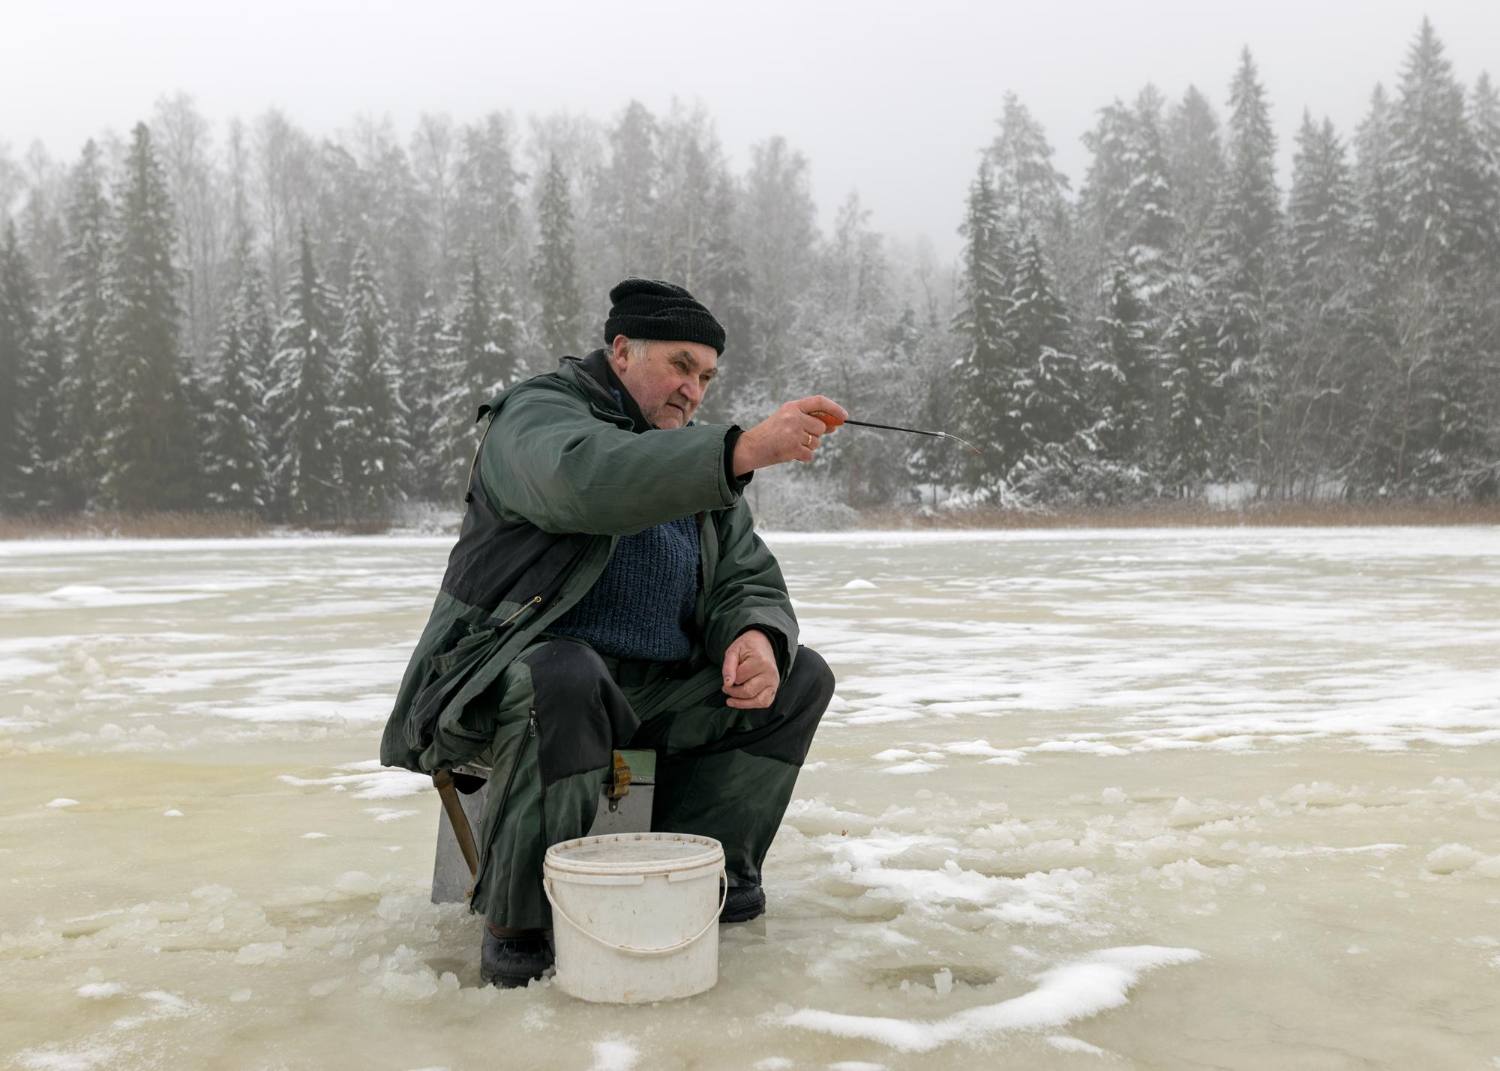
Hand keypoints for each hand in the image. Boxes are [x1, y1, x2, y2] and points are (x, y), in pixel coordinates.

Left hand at [721, 629, 778, 709]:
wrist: (762, 643)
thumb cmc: (747, 647)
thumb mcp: (733, 651)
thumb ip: (728, 666)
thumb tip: (727, 683)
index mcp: (761, 661)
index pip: (739, 678)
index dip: (729, 679)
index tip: (727, 675)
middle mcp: (770, 673)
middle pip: (747, 691)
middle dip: (732, 692)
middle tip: (726, 688)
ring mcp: (774, 683)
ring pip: (757, 701)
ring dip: (741, 702)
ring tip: (731, 699)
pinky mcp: (774, 689)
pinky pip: (764, 703)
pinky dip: (752, 704)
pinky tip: (742, 701)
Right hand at [732, 395, 849, 475]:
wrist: (751, 447)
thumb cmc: (771, 433)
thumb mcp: (788, 419)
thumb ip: (809, 419)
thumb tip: (834, 425)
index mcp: (792, 406)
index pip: (819, 402)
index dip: (834, 408)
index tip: (844, 417)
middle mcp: (794, 417)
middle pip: (821, 427)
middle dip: (815, 434)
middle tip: (799, 437)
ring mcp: (793, 433)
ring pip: (816, 442)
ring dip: (808, 447)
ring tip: (791, 444)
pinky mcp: (792, 449)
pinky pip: (810, 455)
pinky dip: (803, 457)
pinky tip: (790, 453)